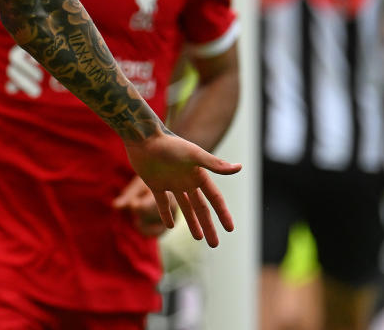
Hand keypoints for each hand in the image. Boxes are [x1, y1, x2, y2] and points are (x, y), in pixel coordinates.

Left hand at [123, 130, 240, 246]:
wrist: (143, 137)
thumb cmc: (169, 144)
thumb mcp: (194, 155)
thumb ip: (215, 164)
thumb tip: (240, 168)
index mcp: (198, 175)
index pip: (214, 199)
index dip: (223, 213)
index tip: (230, 229)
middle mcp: (186, 180)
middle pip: (201, 208)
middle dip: (208, 226)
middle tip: (215, 244)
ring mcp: (171, 183)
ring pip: (184, 208)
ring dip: (192, 222)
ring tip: (198, 238)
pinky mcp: (154, 183)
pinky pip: (162, 203)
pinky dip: (166, 214)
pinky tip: (170, 226)